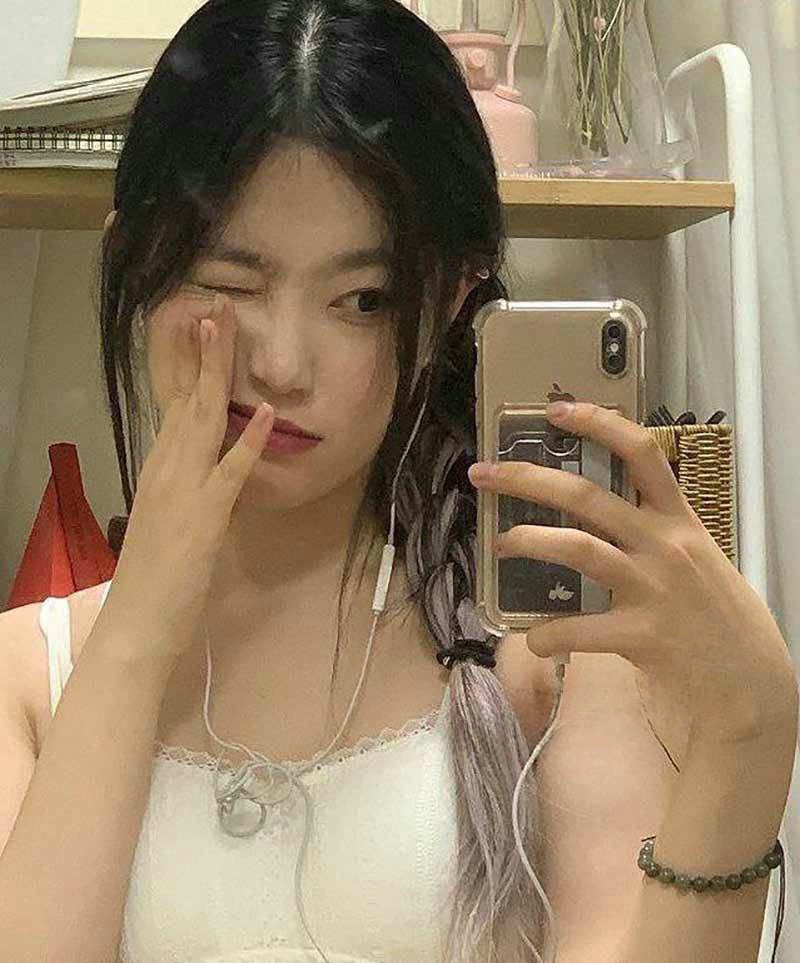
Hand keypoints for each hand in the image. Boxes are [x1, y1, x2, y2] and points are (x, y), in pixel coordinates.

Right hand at [96, 293, 275, 665]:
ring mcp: (184, 488)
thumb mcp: (172, 516)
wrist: (136, 625)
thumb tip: (205, 457)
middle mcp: (166, 466)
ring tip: (226, 327)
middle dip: (201, 347)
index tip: (194, 319)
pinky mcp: (204, 516)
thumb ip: (187, 482)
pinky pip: (231, 472)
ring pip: (203, 418)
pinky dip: (249, 441)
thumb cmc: (155, 576)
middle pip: (186, 395)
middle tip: (213, 300)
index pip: (172, 400)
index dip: (184, 359)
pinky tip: (267, 413)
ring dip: (218, 371)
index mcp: (160, 465)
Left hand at [468, 402, 797, 744]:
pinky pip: (578, 629)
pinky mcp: (642, 635)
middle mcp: (665, 545)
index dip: (598, 424)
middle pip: (587, 496)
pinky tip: (533, 637)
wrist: (751, 681)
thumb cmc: (716, 614)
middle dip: (527, 479)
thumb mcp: (696, 556)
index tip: (556, 410)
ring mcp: (653, 588)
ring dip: (528, 541)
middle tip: (483, 474)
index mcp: (678, 520)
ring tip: (501, 543)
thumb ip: (654, 530)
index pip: (641, 453)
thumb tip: (599, 512)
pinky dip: (546, 634)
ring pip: (577, 547)